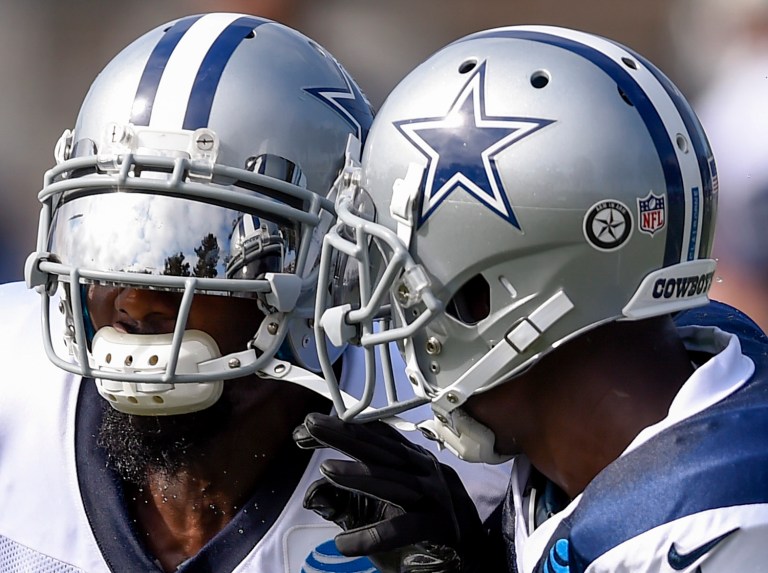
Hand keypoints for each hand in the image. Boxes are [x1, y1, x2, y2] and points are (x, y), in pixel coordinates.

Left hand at [293, 412, 503, 571]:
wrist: (474, 560)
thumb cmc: (426, 531)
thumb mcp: (382, 511)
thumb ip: (349, 502)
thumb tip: (313, 493)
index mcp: (414, 462)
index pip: (378, 437)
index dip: (346, 427)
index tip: (311, 424)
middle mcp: (426, 471)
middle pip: (382, 450)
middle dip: (345, 436)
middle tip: (311, 425)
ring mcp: (435, 496)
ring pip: (393, 481)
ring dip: (360, 475)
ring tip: (326, 470)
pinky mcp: (440, 526)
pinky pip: (404, 527)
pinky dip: (374, 535)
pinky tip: (344, 544)